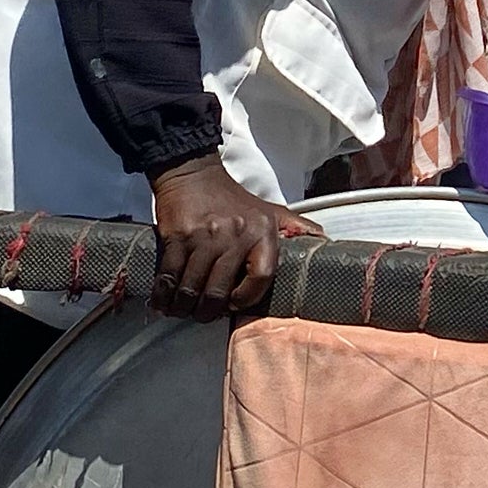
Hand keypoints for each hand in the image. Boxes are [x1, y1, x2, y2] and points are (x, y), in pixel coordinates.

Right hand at [147, 155, 320, 320]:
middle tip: (204, 314)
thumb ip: (296, 228)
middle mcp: (234, 235)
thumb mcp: (270, 210)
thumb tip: (324, 242)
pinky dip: (163, 295)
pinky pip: (169, 276)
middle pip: (219, 291)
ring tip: (183, 310)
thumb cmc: (232, 199)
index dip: (246, 298)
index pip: (261, 278)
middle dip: (208, 311)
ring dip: (184, 307)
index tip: (234, 305)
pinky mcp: (177, 237)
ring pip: (192, 288)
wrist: (193, 173)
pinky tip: (163, 300)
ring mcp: (204, 237)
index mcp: (262, 232)